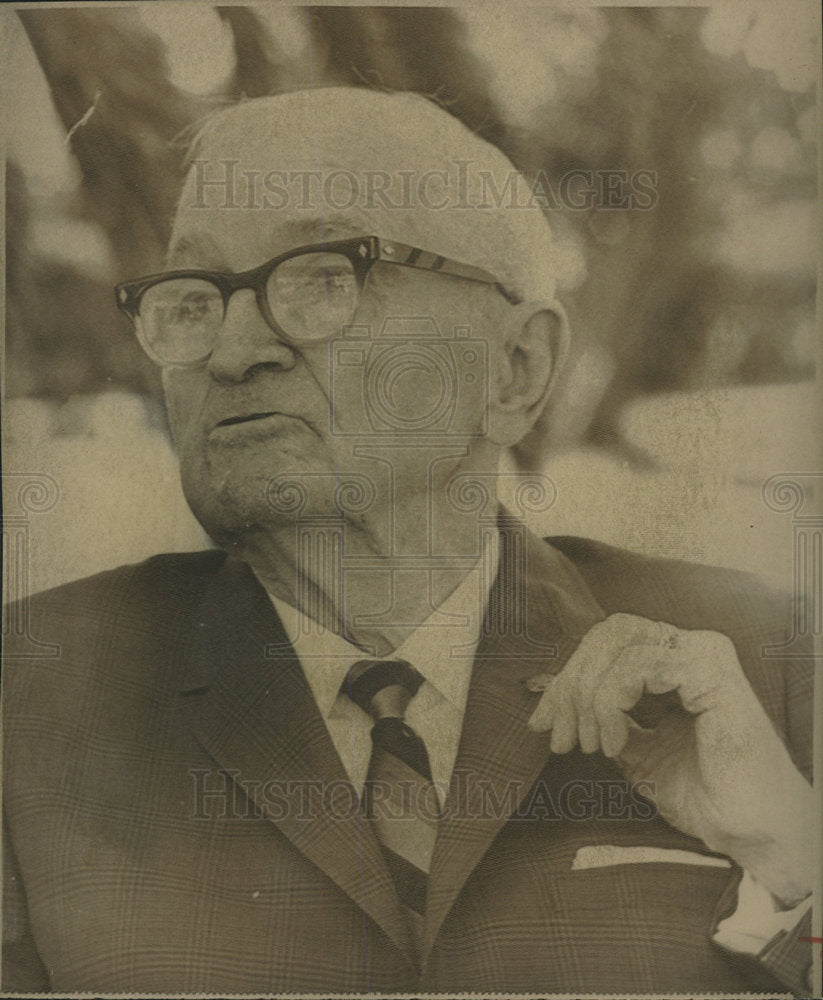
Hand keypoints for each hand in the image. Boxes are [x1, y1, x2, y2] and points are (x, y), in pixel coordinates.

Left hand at [527, 613, 812, 905]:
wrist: (749, 834)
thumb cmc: (701, 793)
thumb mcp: (632, 747)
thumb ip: (599, 716)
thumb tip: (547, 700)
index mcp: (677, 659)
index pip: (608, 641)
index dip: (569, 675)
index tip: (542, 723)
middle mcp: (692, 647)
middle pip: (608, 633)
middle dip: (572, 682)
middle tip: (557, 733)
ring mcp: (704, 654)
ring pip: (617, 643)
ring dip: (589, 697)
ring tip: (589, 745)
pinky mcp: (712, 672)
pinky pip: (636, 666)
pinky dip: (611, 702)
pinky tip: (614, 743)